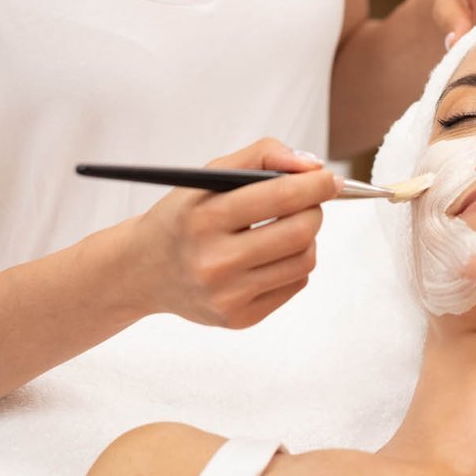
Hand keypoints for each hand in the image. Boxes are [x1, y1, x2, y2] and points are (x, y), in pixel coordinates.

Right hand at [130, 138, 339, 328]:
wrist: (144, 269)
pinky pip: (295, 285)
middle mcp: (214, 261)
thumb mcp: (209, 175)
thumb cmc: (183, 216)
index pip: (281, 196)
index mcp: (204, 218)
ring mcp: (226, 296)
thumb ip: (262, 156)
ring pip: (304, 260)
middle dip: (314, 210)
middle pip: (301, 231)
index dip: (316, 184)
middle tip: (306, 202)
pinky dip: (293, 264)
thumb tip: (313, 167)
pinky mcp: (238, 318)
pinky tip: (270, 256)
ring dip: (307, 238)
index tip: (330, 179)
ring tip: (285, 228)